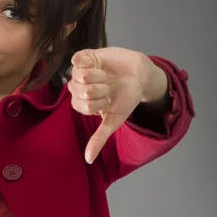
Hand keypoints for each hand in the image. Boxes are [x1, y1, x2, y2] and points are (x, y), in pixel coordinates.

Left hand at [67, 47, 154, 163]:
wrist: (140, 77)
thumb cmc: (125, 99)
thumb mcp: (113, 121)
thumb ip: (99, 139)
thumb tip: (88, 160)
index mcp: (81, 103)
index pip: (81, 105)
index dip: (97, 102)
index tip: (108, 101)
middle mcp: (78, 87)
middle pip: (79, 90)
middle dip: (99, 90)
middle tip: (109, 88)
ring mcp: (81, 71)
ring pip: (79, 75)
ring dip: (98, 76)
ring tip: (106, 77)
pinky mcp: (86, 56)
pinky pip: (76, 58)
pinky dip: (86, 62)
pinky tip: (95, 63)